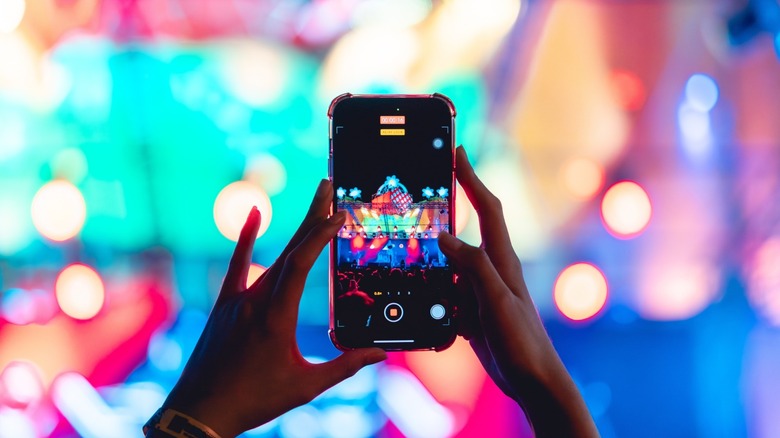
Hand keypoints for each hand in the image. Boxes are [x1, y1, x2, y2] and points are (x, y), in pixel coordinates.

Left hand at [160, 180, 386, 437]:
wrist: (200, 411)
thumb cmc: (253, 400)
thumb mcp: (306, 386)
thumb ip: (345, 366)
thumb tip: (379, 354)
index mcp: (277, 315)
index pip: (302, 262)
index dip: (321, 234)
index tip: (339, 213)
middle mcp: (256, 299)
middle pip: (290, 248)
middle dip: (313, 217)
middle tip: (329, 188)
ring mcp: (238, 299)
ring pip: (272, 255)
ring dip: (295, 230)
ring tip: (314, 205)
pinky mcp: (225, 304)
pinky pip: (238, 263)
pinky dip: (247, 238)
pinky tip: (256, 213)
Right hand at [438, 147, 597, 437]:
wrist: (532, 381)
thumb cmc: (522, 341)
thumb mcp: (495, 301)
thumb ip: (473, 268)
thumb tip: (445, 236)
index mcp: (502, 260)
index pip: (487, 207)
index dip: (471, 177)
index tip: (456, 151)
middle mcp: (492, 269)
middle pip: (468, 226)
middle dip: (450, 201)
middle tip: (425, 183)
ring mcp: (481, 289)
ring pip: (451, 259)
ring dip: (432, 248)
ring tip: (408, 238)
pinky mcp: (472, 309)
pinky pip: (446, 289)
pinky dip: (430, 284)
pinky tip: (415, 289)